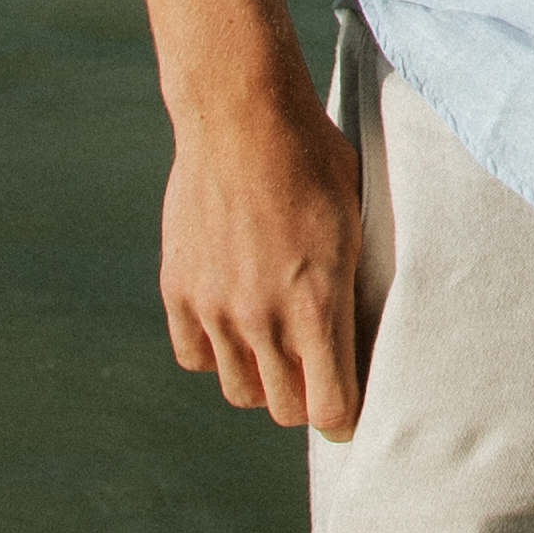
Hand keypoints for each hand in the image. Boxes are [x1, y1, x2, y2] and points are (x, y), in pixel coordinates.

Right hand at [158, 81, 370, 437]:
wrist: (242, 115)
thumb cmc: (315, 161)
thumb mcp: (355, 223)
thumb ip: (348, 291)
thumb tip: (354, 342)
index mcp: (317, 304)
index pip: (329, 409)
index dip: (342, 416)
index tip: (347, 408)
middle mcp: (263, 317)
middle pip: (284, 408)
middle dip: (304, 396)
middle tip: (313, 369)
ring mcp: (215, 307)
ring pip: (238, 389)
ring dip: (260, 376)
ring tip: (275, 344)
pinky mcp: (178, 290)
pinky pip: (195, 357)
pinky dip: (215, 350)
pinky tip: (233, 321)